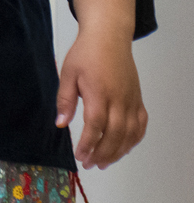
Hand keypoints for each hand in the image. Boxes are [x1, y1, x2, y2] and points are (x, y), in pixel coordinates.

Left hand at [57, 0, 145, 167]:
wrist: (109, 37)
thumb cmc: (85, 54)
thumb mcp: (67, 74)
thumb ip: (65, 100)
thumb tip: (60, 124)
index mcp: (100, 93)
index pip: (96, 125)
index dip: (89, 144)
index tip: (80, 156)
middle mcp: (120, 99)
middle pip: (116, 133)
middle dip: (103, 153)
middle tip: (91, 165)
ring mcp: (132, 99)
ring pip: (131, 132)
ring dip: (119, 150)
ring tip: (105, 162)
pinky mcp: (138, 98)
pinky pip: (141, 123)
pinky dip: (135, 138)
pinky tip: (125, 147)